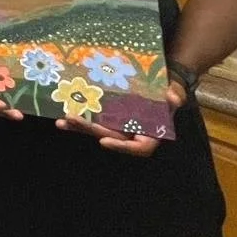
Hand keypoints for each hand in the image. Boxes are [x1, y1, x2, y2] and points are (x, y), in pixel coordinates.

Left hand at [57, 82, 185, 155]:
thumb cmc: (169, 94)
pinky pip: (94, 121)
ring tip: (62, 121)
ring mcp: (118, 127)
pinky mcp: (108, 119)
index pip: (137, 148)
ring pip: (98, 130)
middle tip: (71, 119)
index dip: (120, 146)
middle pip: (110, 136)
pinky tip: (64, 117)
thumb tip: (172, 97)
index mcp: (150, 135)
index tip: (104, 140)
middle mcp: (131, 134)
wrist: (158, 88)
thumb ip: (174, 97)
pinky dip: (80, 119)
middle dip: (90, 129)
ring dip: (79, 126)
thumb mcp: (174, 95)